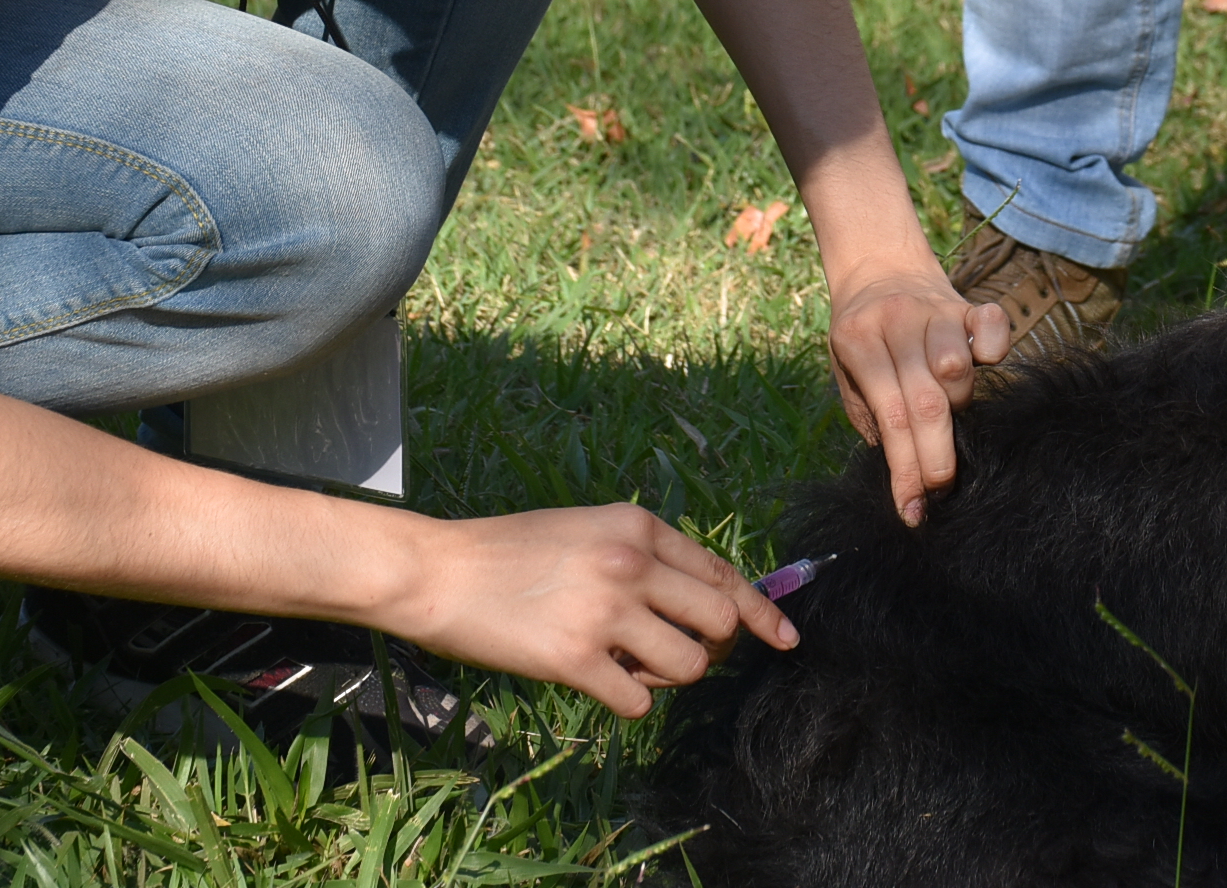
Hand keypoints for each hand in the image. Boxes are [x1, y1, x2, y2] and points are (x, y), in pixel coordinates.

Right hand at [402, 505, 795, 717]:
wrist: (441, 571)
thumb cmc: (511, 551)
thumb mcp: (589, 528)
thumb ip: (644, 554)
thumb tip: (699, 597)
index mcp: (639, 527)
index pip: (723, 573)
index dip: (761, 612)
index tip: (785, 638)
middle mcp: (633, 564)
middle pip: (721, 622)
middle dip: (716, 649)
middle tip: (686, 655)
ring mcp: (607, 613)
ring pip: (689, 666)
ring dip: (671, 677)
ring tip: (633, 665)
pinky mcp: (576, 660)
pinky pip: (639, 700)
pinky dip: (630, 700)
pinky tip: (602, 682)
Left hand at [828, 258, 1007, 525]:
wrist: (880, 266)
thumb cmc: (863, 335)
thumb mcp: (846, 371)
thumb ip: (871, 415)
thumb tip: (905, 474)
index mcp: (857, 340)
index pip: (890, 417)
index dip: (905, 469)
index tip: (913, 509)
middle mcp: (897, 321)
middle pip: (926, 402)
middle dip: (936, 458)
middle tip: (939, 491)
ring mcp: (935, 309)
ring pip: (959, 370)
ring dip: (958, 404)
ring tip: (946, 409)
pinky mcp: (968, 303)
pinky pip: (993, 326)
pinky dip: (993, 350)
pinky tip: (983, 363)